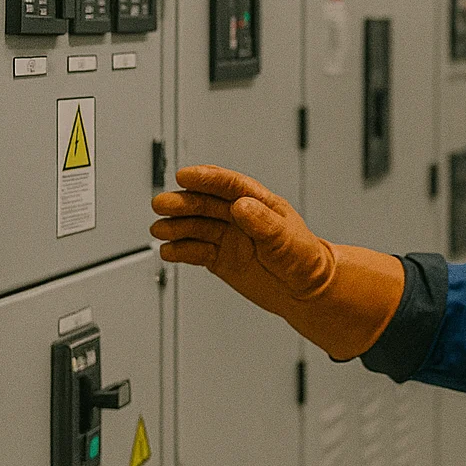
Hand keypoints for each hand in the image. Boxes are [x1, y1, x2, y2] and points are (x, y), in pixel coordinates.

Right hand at [150, 164, 336, 314]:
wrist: (306, 290)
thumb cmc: (305, 259)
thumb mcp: (287, 239)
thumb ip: (263, 223)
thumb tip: (240, 204)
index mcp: (259, 203)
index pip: (230, 184)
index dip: (207, 178)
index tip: (184, 175)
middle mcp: (240, 217)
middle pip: (206, 203)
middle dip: (183, 202)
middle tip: (161, 204)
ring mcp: (229, 237)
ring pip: (197, 226)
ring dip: (177, 226)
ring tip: (159, 229)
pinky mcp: (221, 259)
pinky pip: (196, 251)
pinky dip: (181, 251)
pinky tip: (169, 251)